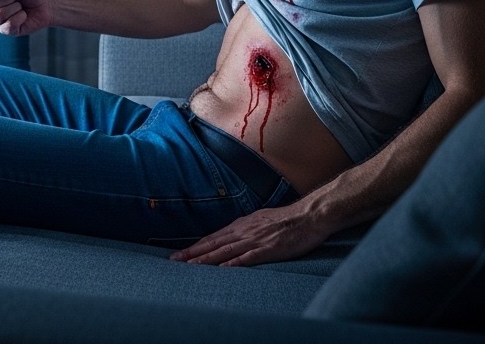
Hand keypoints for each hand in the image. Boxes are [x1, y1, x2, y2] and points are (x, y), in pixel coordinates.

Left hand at [169, 202, 330, 267]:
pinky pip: (249, 257)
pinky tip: (222, 269)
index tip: (181, 253)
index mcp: (242, 225)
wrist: (309, 216)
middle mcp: (244, 231)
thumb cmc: (287, 219)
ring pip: (226, 251)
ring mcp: (256, 240)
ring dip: (206, 259)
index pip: (214, 238)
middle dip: (193, 253)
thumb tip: (233, 236)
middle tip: (174, 260)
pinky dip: (234, 263)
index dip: (196, 246)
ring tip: (190, 266)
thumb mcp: (260, 220)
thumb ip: (246, 229)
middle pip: (214, 244)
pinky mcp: (269, 249)